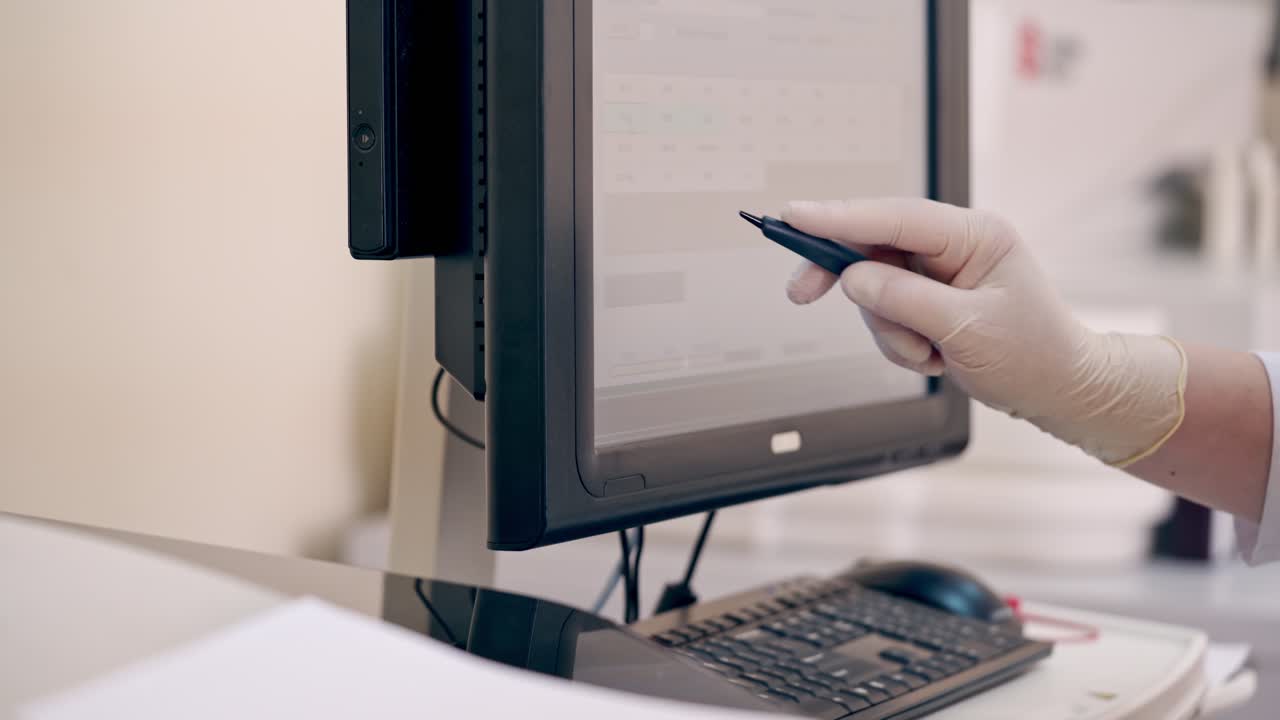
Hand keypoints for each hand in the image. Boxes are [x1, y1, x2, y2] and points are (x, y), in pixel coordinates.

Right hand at [782, 198, 1185, 466]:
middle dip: (846, 280)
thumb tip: (852, 278)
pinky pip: (887, 311)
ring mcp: (940, 271)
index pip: (895, 218)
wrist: (1060, 389)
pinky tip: (933, 357)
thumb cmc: (1033, 356)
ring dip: (889, 330)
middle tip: (801, 294)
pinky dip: (899, 341)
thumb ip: (905, 299)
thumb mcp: (968, 330)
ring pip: (875, 288)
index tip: (794, 217)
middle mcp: (955, 244)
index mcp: (975, 235)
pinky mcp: (931, 297)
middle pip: (874, 247)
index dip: (839, 217)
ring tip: (929, 355)